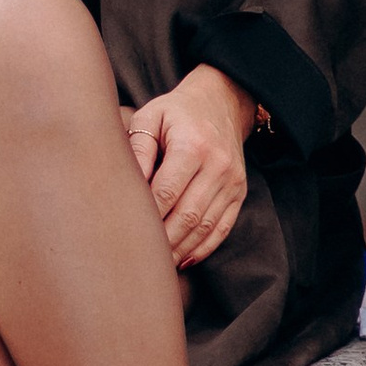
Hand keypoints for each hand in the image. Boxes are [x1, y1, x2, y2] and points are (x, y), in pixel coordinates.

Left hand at [125, 64, 256, 269]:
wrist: (221, 102)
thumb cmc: (177, 112)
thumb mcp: (150, 116)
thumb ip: (137, 148)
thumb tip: (126, 184)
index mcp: (193, 145)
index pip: (166, 192)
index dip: (147, 216)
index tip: (127, 231)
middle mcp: (217, 166)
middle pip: (187, 216)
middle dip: (163, 241)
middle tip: (139, 256)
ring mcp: (232, 181)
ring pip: (205, 227)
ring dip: (180, 249)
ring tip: (158, 264)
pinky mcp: (239, 192)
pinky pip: (222, 228)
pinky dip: (203, 248)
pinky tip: (184, 259)